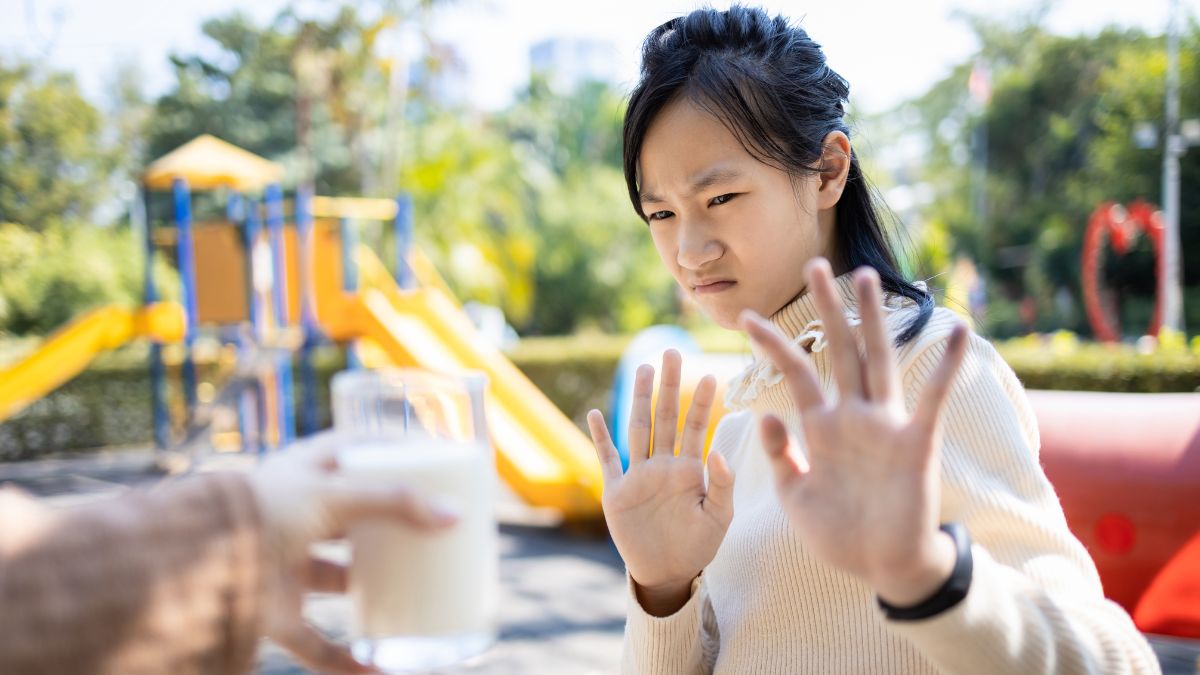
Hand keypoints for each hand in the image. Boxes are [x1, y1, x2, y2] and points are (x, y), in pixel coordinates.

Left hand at [251, 431, 456, 673]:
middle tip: (435, 532)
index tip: (432, 461)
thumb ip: (396, 503)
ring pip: (337, 579)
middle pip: (352, 518)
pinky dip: (348, 661)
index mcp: (303, 472)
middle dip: (390, 528)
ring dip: (371, 589)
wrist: (195, 564)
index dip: (389, 452)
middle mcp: (294, 516)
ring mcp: (284, 565)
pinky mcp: (275, 612)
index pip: (353, 450)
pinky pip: (318, 643)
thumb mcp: (334, 496)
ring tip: (418, 593)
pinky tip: (383, 670)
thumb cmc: (262, 511)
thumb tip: (455, 516)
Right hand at [588, 350, 733, 615]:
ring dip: (638, 399)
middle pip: (665, 417)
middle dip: (669, 385)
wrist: (667, 572)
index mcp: (689, 470)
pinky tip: (595, 413)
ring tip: (642, 369)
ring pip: (638, 428)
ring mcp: (638, 475)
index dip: (701, 402)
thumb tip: (717, 451)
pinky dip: (600, 437)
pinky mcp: (616, 491)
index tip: (710, 373)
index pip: (696, 427)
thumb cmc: (698, 546)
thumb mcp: (719, 519)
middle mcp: (663, 465)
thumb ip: (723, 486)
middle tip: (672, 352)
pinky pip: (606, 459)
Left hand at [740, 259, 967, 606]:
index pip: (796, 373)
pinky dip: (947, 367)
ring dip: (874, 320)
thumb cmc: (839, 533)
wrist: (881, 568)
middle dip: (827, 309)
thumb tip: (766, 414)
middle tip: (814, 265)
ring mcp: (886, 426)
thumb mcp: (795, 495)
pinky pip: (933, 398)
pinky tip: (960, 331)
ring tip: (868, 277)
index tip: (746, 317)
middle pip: (839, 350)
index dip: (772, 345)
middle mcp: (854, 416)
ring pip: (878, 360)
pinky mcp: (917, 443)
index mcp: (823, 426)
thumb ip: (781, 455)